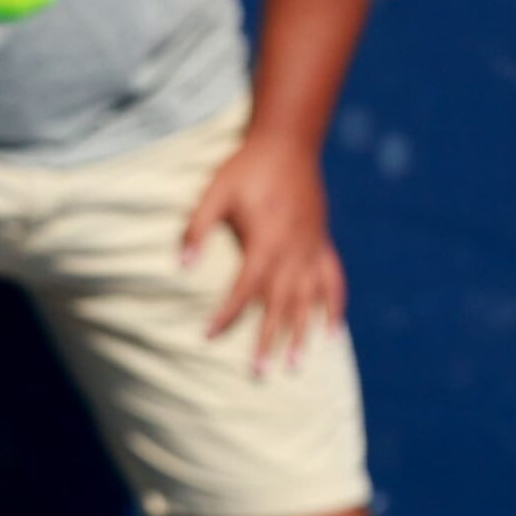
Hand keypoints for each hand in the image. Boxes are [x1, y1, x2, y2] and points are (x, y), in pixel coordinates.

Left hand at [181, 138, 346, 373]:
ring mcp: (312, 249)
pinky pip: (333, 281)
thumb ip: (197, 228)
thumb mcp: (215, 191)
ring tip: (296, 364)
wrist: (289, 142)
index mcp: (265, 243)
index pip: (244, 290)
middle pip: (280, 304)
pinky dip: (334, 307)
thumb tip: (181, 266)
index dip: (226, 315)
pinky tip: (332, 332)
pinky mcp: (322, 243)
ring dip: (302, 334)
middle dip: (269, 340)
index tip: (208, 336)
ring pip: (309, 300)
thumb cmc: (247, 168)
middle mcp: (292, 252)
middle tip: (261, 373)